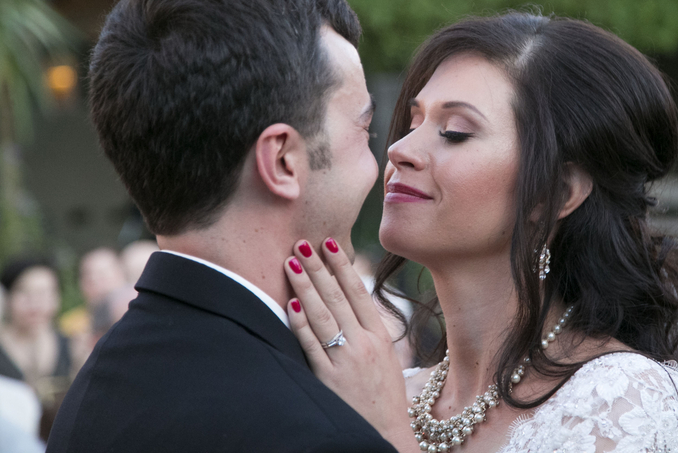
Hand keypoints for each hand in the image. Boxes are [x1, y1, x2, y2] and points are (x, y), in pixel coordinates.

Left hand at [284, 238, 417, 452]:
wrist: (385, 435)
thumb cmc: (384, 397)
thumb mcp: (386, 358)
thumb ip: (368, 331)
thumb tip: (349, 302)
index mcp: (380, 336)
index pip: (358, 292)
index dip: (342, 266)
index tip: (329, 243)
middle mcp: (364, 343)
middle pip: (337, 297)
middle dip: (318, 267)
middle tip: (302, 244)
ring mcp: (346, 360)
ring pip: (322, 315)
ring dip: (305, 286)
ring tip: (291, 263)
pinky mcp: (328, 379)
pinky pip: (311, 345)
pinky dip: (300, 323)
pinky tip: (290, 304)